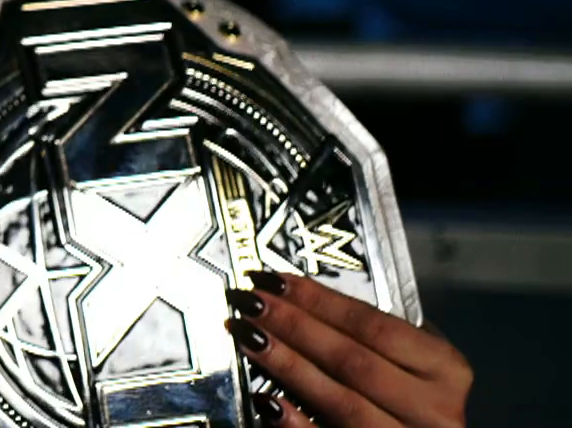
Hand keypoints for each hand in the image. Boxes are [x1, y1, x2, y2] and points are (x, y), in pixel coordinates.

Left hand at [223, 271, 471, 426]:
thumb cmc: (416, 400)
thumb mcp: (417, 362)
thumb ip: (381, 338)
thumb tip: (304, 299)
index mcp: (446, 370)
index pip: (375, 325)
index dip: (319, 300)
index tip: (273, 281)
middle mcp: (435, 409)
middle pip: (353, 360)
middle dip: (295, 326)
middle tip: (250, 303)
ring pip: (342, 401)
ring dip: (289, 366)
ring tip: (248, 337)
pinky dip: (297, 423)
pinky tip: (266, 400)